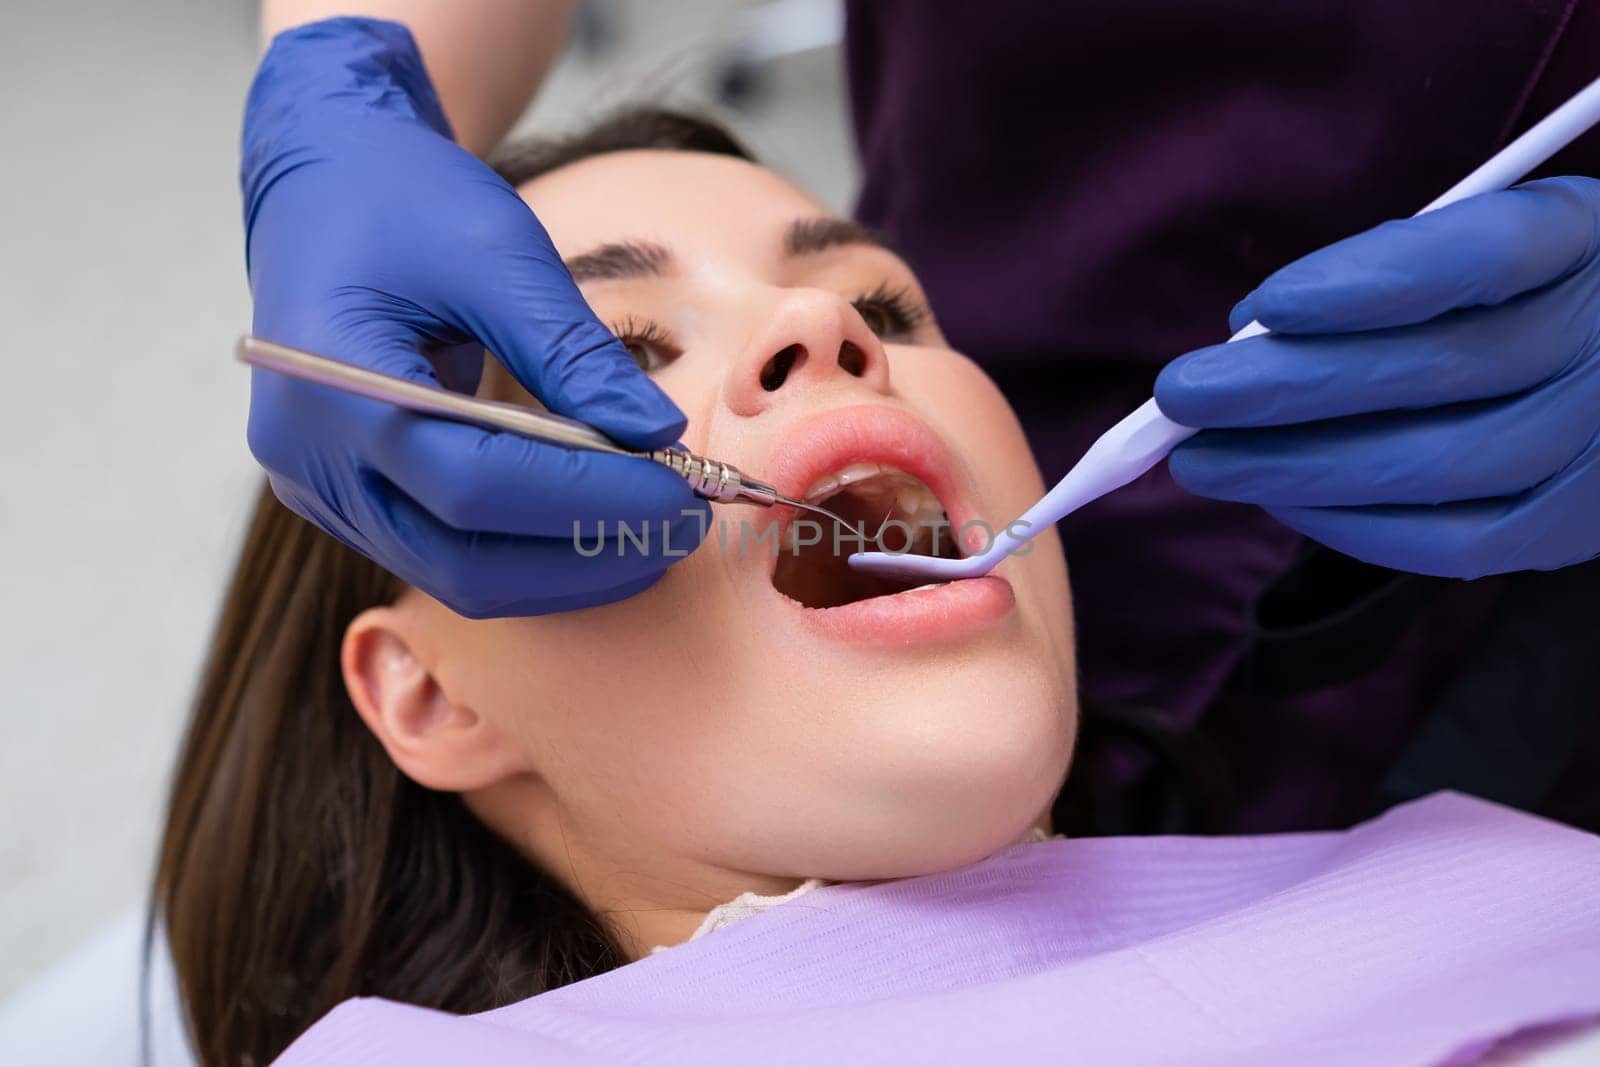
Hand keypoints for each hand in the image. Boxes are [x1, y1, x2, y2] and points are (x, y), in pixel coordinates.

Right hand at [242, 18, 706, 616]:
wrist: (324, 185)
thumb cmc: (406, 201)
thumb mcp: (500, 252)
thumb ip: (575, 353)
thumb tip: (658, 439)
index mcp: (337, 389)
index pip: (477, 485)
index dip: (589, 500)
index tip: (682, 492)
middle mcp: (313, 462)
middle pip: (464, 562)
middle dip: (587, 554)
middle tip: (682, 525)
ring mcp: (323, 491)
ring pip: (458, 577)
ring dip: (565, 568)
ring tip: (652, 530)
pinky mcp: (348, 502)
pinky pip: (446, 555)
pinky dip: (528, 553)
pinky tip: (596, 524)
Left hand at [1155, 176, 1599, 578]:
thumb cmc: (1519, 292)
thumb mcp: (1484, 234)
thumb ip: (1390, 264)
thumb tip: (1254, 328)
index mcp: (1582, 240)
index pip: (1485, 254)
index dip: (1368, 282)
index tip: (1263, 307)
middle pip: (1439, 371)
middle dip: (1287, 386)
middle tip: (1181, 393)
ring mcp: (1599, 447)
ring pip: (1433, 466)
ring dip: (1295, 466)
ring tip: (1200, 459)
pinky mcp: (1569, 530)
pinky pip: (1450, 544)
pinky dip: (1350, 525)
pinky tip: (1277, 499)